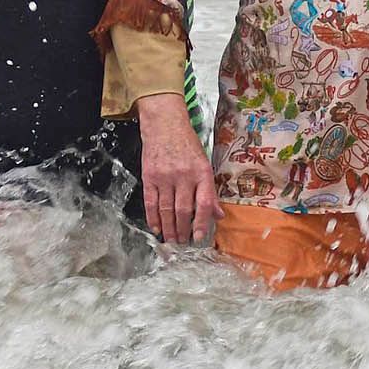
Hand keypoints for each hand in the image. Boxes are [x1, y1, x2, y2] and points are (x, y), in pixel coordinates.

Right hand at [136, 94, 216, 243]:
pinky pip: (151, 202)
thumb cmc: (187, 145)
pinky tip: (156, 227)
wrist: (164, 125)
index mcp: (202, 172)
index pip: (204, 203)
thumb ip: (210, 191)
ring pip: (166, 210)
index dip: (202, 223)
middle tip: (183, 242)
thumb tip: (219, 215)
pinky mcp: (149, 177)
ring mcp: (165, 177)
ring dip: (168, 228)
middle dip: (183, 230)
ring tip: (170, 240)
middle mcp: (184, 176)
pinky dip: (153, 217)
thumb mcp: (205, 164)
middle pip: (183, 210)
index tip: (200, 237)